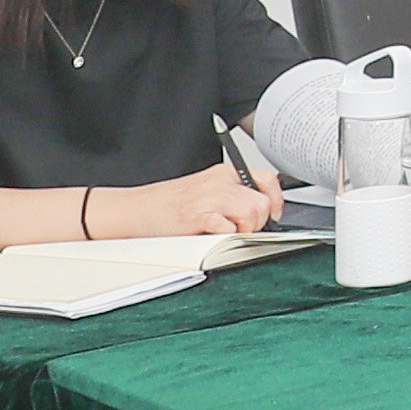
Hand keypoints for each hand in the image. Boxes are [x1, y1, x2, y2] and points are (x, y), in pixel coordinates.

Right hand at [119, 159, 277, 237]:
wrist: (135, 210)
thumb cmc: (167, 205)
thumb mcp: (206, 191)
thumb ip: (232, 196)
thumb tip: (261, 209)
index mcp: (223, 174)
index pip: (266, 180)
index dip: (275, 200)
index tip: (274, 214)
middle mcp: (218, 182)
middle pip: (262, 202)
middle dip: (258, 221)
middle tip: (241, 228)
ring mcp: (207, 198)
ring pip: (251, 213)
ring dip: (244, 229)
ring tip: (225, 231)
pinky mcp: (196, 215)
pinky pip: (227, 227)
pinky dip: (225, 235)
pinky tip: (211, 233)